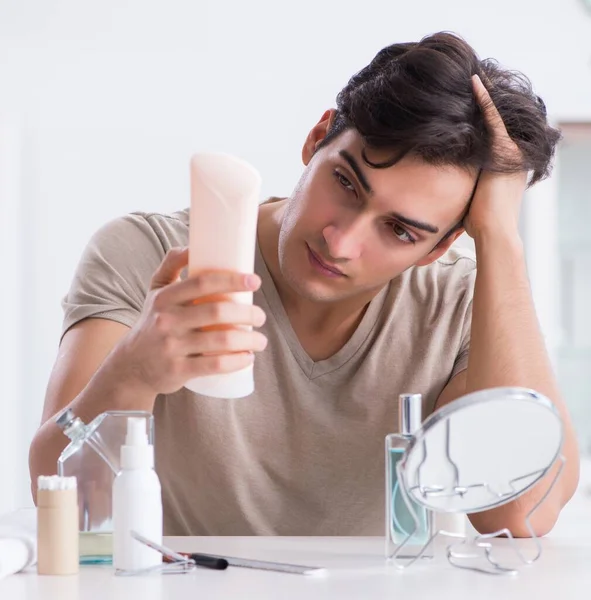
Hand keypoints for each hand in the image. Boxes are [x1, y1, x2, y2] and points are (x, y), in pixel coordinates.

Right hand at [115, 247, 267, 394]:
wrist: (131, 367)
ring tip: (261, 341)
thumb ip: (171, 265)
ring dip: (249, 340)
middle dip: (247, 313)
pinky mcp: (177, 371)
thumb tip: (193, 244)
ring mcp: (171, 347)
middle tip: (261, 316)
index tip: (255, 281)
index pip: (202, 282)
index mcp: (164, 298)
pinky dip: (236, 361)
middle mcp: (166, 320)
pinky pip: (214, 366)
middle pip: (217, 311)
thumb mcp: (155, 292)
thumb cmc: (153, 322)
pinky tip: (248, 358)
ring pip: (220, 340)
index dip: (232, 279)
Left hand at [464, 74, 527, 240]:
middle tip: (471, 79)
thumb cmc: (480, 224)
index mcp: (507, 166)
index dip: (482, 119)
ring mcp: (511, 151)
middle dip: (484, 102)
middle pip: (497, 121)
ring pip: (496, 116)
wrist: (494, 231)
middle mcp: (513, 155)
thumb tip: (444, 192)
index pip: (494, 136)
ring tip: (470, 75)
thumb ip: (464, 187)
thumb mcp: (472, 199)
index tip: (469, 103)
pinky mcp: (505, 149)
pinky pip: (492, 118)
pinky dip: (483, 99)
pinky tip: (474, 82)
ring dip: (483, 96)